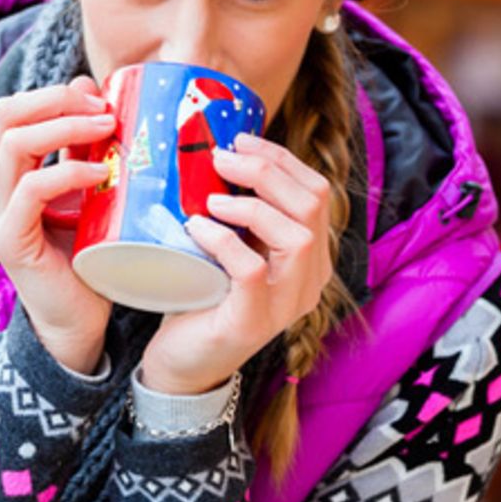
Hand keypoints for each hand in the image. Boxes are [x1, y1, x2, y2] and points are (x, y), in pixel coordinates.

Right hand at [0, 77, 116, 373]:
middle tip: (103, 109)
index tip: (98, 99)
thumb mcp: (83, 184)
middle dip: (57, 101)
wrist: (77, 317)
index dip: (52, 94)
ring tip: (106, 131)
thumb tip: (87, 84)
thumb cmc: (83, 250)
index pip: (9, 109)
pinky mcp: (7, 240)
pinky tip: (98, 173)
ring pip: (15, 143)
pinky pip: (30, 189)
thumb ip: (78, 141)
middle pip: (4, 114)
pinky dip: (67, 171)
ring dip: (66, 128)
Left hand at [140, 133, 335, 394]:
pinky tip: (197, 228)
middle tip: (220, 157)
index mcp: (309, 255)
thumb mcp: (228, 244)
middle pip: (313, 205)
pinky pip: (252, 270)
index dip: (280, 159)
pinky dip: (223, 240)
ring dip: (252, 206)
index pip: (317, 191)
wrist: (183, 362)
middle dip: (266, 171)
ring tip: (211, 199)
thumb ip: (237, 209)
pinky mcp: (253, 322)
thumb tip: (220, 149)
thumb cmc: (203, 295)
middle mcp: (310, 278)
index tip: (241, 139)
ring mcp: (286, 304)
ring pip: (298, 237)